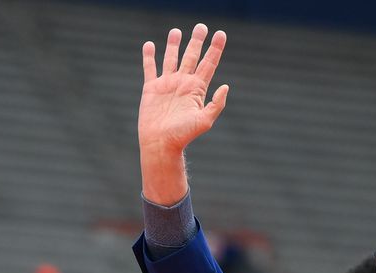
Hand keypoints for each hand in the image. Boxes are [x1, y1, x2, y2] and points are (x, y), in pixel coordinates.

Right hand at [138, 23, 228, 203]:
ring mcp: (167, 84)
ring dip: (174, 44)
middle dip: (197, 41)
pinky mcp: (152, 88)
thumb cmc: (184, 135)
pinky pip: (150, 68)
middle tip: (202, 26)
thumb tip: (226, 86)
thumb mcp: (205, 120)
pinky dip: (149, 56)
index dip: (215, 49)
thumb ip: (216, 104)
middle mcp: (183, 83)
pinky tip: (149, 45)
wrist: (161, 143)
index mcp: (197, 89)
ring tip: (177, 31)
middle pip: (192, 56)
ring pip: (171, 58)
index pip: (209, 63)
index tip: (221, 34)